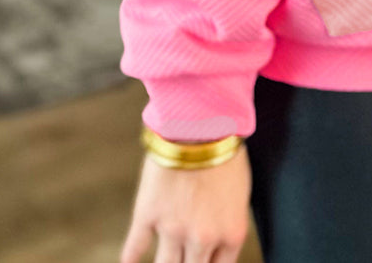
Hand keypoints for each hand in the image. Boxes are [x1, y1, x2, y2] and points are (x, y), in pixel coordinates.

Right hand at [120, 146, 252, 262]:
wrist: (203, 123)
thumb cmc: (227, 152)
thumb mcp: (240, 193)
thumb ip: (228, 223)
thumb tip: (218, 240)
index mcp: (230, 234)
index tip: (203, 262)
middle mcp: (203, 239)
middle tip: (183, 260)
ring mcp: (173, 229)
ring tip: (163, 261)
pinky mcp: (148, 214)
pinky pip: (135, 247)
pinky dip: (131, 259)